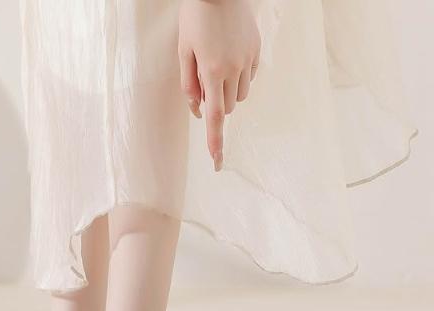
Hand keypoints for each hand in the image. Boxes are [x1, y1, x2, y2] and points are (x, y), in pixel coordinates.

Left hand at [178, 0, 260, 169]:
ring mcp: (248, 60)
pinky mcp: (257, 51)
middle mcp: (233, 69)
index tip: (217, 163)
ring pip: (239, 96)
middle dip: (216, 103)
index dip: (215, 142)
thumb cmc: (195, 18)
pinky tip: (229, 55)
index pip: (214, 117)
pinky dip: (238, 77)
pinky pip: (249, 77)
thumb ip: (189, 85)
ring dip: (227, 91)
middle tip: (204, 80)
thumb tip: (198, 112)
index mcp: (212, 71)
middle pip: (226, 108)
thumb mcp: (184, 51)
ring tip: (216, 65)